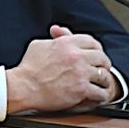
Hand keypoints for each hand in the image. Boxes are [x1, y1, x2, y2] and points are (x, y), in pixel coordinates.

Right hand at [5, 25, 119, 114]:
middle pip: (102, 58)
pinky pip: (100, 92)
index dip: (97, 49)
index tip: (97, 55)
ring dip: (104, 80)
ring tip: (102, 84)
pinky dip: (102, 95)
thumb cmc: (28, 67)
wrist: (24, 87)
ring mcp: (80, 73)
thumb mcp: (39, 45)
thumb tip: (58, 31)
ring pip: (104, 75)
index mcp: (67, 43)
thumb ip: (54, 38)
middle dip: (104, 64)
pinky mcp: (81, 90)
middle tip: (102, 70)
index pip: (92, 42)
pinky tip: (99, 96)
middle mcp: (76, 56)